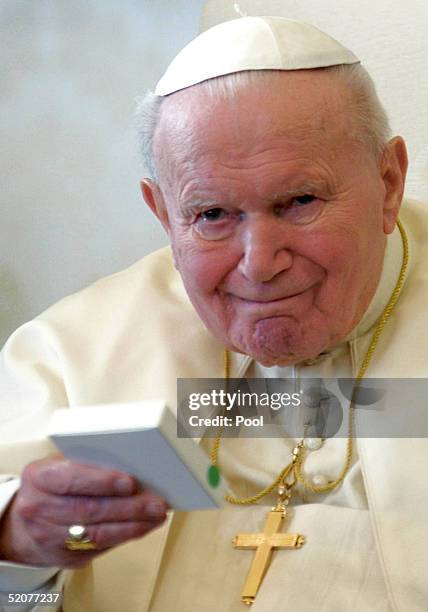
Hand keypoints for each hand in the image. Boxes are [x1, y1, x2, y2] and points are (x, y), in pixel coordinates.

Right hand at [0, 455, 167, 567]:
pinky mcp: (65, 557)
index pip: (71, 479)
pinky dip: (126, 536)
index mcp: (39, 477)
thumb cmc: (51, 486)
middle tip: (155, 502)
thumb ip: (87, 463)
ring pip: (97, 534)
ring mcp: (50, 537)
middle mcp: (39, 509)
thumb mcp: (59, 465)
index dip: (101, 481)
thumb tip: (132, 464)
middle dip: (127, 507)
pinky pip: (100, 548)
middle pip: (88, 510)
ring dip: (132, 525)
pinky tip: (143, 527)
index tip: (130, 482)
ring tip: (157, 515)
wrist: (23, 524)